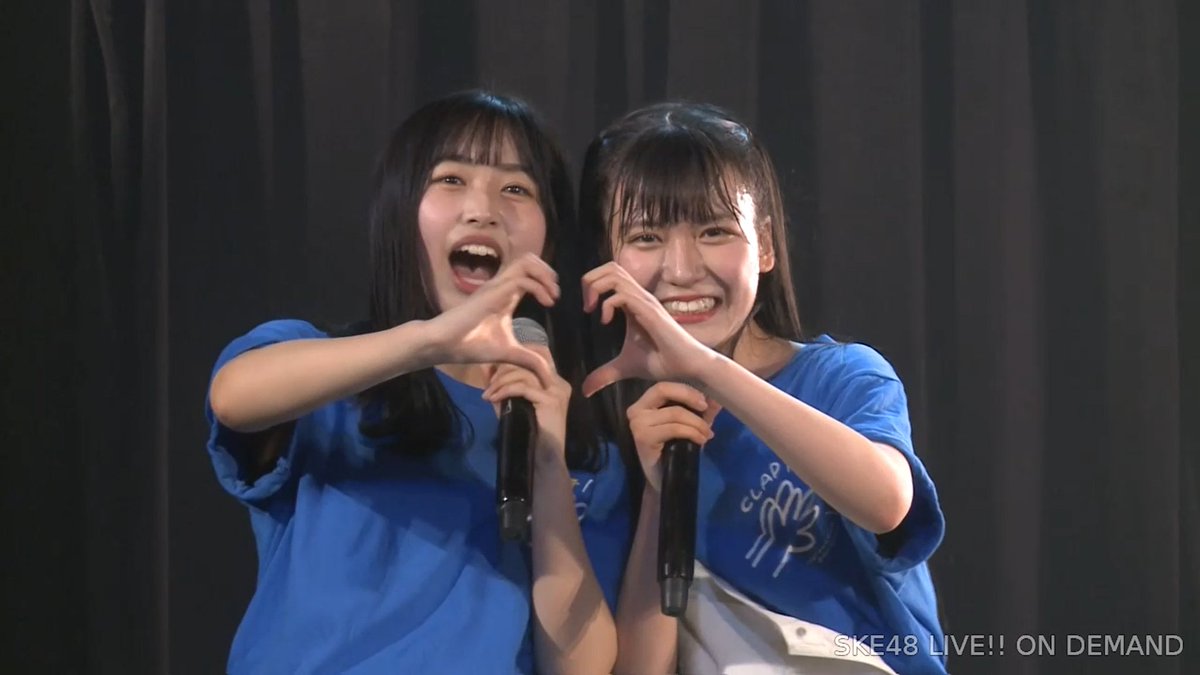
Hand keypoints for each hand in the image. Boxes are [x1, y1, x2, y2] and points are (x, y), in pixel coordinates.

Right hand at [428, 253, 559, 387]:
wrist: (443, 345)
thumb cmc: (471, 345)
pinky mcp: (492, 293)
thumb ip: (530, 361)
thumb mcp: (509, 354)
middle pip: (528, 258)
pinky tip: (546, 303)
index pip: (528, 270)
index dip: (546, 279)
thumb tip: (549, 379)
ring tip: (551, 295)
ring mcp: (496, 286)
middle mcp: (502, 285)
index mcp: (506, 293)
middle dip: (547, 271)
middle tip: (554, 293)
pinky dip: (538, 287)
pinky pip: (521, 280)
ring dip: (544, 275)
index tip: (553, 301)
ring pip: (525, 261)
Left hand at [482, 343, 571, 461]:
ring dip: (500, 381)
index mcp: (555, 383)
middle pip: (528, 362)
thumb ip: (506, 390)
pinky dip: (504, 390)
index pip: (535, 358)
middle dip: (503, 369)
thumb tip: (487, 374)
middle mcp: (559, 383)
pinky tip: (492, 398)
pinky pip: (522, 387)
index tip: (493, 372)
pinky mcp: (551, 400)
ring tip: (487, 394)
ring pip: (523, 373)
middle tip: (487, 384)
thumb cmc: (529, 435)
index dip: (513, 359)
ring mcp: (557, 390)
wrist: (543, 458)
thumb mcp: (515, 406)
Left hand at [580, 262, 712, 395]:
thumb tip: (585, 390)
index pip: (610, 274)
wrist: (687, 368)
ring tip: (592, 311)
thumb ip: (604, 374)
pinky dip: (607, 305)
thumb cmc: (662, 362)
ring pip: (614, 274)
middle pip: (610, 266)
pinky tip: (605, 322)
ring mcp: (645, 302)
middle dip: (590, 280)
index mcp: (632, 303)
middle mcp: (639, 297)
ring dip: (596, 288)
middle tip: (586, 306)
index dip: (592, 285)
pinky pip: (622, 295)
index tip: (586, 310)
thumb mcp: (624, 367)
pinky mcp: (650, 312)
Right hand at [627, 382, 721, 492]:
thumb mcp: (689, 425)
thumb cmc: (676, 451)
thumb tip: (717, 395)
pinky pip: (674, 428)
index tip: (704, 401)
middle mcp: (635, 411)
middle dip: (688, 396)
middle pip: (663, 390)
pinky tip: (701, 440)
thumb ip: (701, 409)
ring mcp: (637, 425)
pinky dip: (692, 433)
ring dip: (697, 423)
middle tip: (705, 409)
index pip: (663, 385)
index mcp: (643, 404)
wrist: (666, 480)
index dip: (685, 389)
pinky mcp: (643, 438)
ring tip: (707, 433)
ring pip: (674, 413)